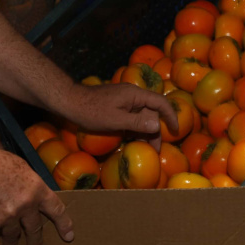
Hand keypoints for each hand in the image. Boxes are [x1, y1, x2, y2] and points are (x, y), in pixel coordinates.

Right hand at [0, 146, 73, 244]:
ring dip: (12, 242)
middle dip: (36, 241)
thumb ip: (29, 183)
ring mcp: (9, 217)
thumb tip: (32, 193)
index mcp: (36, 189)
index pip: (56, 210)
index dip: (64, 224)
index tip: (69, 236)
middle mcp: (26, 206)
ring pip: (13, 236)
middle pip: (35, 229)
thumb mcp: (19, 167)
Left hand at [60, 83, 178, 149]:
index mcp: (135, 95)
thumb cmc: (92, 111)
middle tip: (154, 150)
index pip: (160, 102)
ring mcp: (125, 101)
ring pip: (142, 117)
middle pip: (151, 112)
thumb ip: (137, 123)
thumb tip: (157, 126)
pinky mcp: (117, 107)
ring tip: (145, 149)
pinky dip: (134, 130)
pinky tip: (132, 142)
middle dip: (155, 131)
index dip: (170, 116)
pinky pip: (132, 118)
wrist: (70, 103)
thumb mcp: (115, 120)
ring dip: (144, 132)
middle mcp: (133, 96)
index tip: (175, 130)